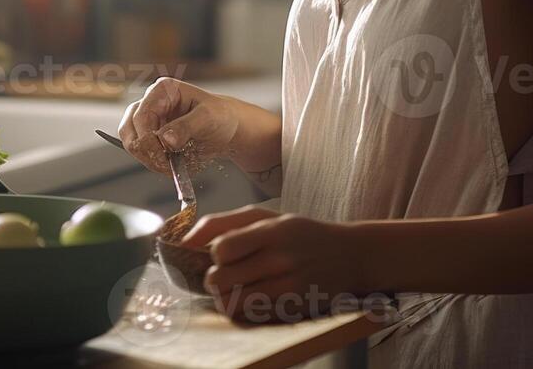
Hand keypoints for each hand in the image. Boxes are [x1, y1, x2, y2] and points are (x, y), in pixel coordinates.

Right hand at [117, 78, 238, 176]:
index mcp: (162, 90)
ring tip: (172, 165)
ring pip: (132, 144)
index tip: (162, 154)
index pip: (140, 116)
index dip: (147, 138)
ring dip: (150, 159)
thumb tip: (166, 139)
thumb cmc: (220, 115)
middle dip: (146, 151)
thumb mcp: (208, 118)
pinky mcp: (151, 137)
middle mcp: (151, 103)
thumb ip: (187, 126)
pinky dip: (154, 163)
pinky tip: (172, 164)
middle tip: (165, 164)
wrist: (226, 128)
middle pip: (129, 130)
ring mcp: (149, 121)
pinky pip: (142, 154)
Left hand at [178, 206, 369, 323]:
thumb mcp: (266, 216)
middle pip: (220, 279)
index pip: (222, 248)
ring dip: (226, 298)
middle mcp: (279, 257)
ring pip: (231, 303)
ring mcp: (287, 284)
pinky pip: (251, 316)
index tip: (223, 254)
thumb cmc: (299, 233)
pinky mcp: (293, 307)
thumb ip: (224, 223)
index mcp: (270, 229)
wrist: (348, 255)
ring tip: (238, 288)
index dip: (215, 254)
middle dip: (215, 280)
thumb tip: (184, 240)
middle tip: (226, 275)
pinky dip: (245, 309)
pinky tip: (255, 298)